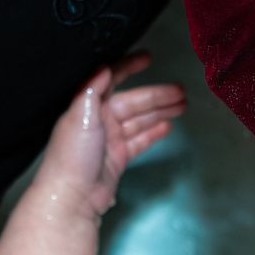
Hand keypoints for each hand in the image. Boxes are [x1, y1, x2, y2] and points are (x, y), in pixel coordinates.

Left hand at [29, 55, 186, 218]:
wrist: (72, 197)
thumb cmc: (72, 157)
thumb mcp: (80, 116)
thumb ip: (92, 90)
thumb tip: (103, 67)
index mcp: (87, 106)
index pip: (111, 79)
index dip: (129, 67)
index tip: (147, 58)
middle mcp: (98, 120)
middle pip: (132, 101)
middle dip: (156, 95)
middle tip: (180, 90)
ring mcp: (109, 140)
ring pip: (139, 120)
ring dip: (160, 111)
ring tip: (182, 105)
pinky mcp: (117, 158)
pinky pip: (139, 140)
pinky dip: (153, 132)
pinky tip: (167, 126)